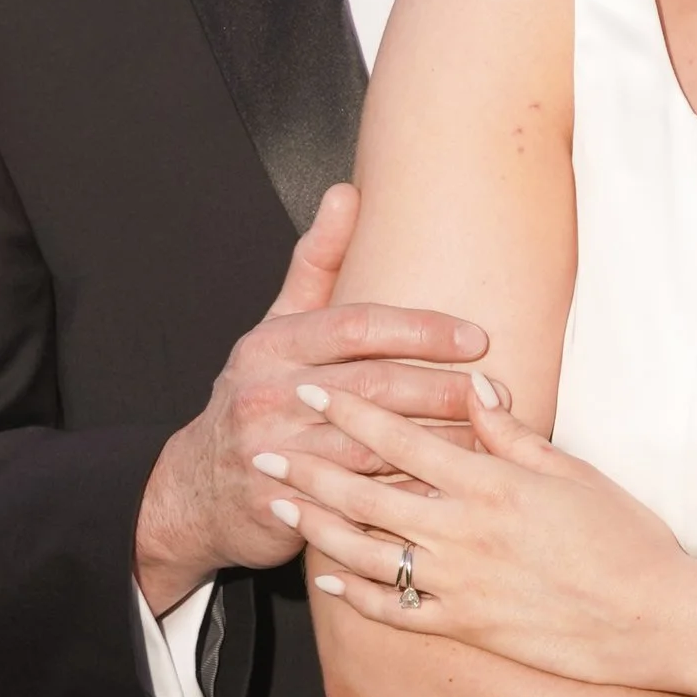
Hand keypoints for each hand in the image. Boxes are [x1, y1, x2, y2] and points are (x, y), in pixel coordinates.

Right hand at [133, 188, 507, 611]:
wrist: (196, 489)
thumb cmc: (254, 395)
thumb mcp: (275, 327)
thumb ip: (317, 263)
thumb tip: (347, 192)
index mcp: (273, 345)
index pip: (356, 326)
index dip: (420, 330)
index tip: (476, 337)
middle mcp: (269, 394)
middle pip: (371, 387)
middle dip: (441, 388)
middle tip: (499, 387)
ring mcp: (272, 452)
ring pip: (371, 446)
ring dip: (437, 442)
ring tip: (490, 435)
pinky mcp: (282, 505)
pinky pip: (357, 499)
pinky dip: (406, 491)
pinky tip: (450, 484)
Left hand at [265, 385, 688, 676]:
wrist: (654, 619)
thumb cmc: (625, 539)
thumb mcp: (573, 472)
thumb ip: (513, 435)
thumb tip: (473, 388)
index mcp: (492, 484)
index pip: (403, 437)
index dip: (351, 412)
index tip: (312, 389)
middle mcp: (465, 533)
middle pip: (367, 493)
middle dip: (309, 466)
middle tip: (263, 446)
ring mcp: (461, 585)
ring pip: (368, 553)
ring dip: (317, 527)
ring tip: (280, 505)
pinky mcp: (466, 627)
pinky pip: (396, 611)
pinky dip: (356, 594)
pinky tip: (328, 578)